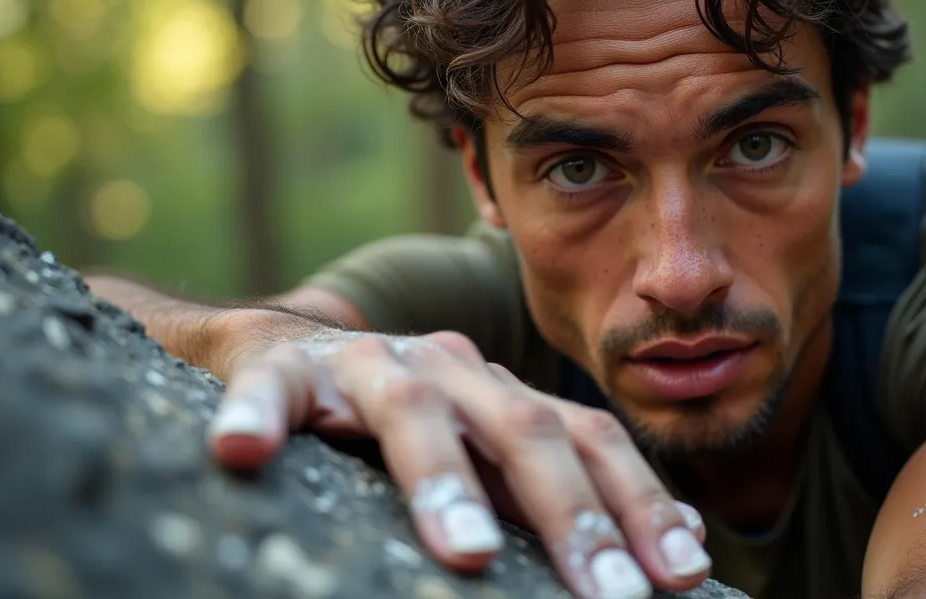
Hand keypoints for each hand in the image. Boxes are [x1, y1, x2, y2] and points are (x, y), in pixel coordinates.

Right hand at [205, 330, 710, 598]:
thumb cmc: (405, 427)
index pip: (589, 441)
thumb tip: (686, 550)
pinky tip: (239, 454)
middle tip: (608, 596)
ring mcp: (369, 366)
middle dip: (572, 516)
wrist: (290, 352)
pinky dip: (256, 418)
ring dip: (443, 483)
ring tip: (467, 555)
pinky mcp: (284, 370)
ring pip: (412, 413)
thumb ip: (563, 494)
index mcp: (506, 396)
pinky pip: (269, 390)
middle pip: (523, 431)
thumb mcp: (490, 456)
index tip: (683, 574)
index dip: (640, 504)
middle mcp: (452, 370)